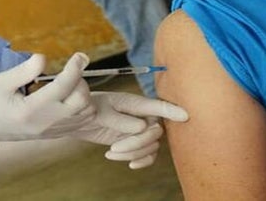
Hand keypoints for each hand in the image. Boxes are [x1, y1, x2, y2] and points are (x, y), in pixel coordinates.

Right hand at [0, 53, 95, 149]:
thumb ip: (24, 70)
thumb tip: (44, 58)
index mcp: (30, 109)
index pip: (62, 87)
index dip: (74, 68)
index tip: (79, 56)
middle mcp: (45, 123)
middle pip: (81, 102)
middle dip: (80, 82)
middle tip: (69, 71)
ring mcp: (51, 131)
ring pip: (85, 114)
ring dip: (83, 95)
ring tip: (68, 83)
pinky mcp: (54, 134)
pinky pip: (80, 122)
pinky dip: (82, 106)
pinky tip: (69, 95)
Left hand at [69, 92, 188, 168]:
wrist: (80, 119)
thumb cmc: (90, 108)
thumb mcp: (100, 112)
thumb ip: (120, 119)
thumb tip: (142, 127)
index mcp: (135, 102)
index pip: (158, 106)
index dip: (172, 111)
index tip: (185, 115)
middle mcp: (143, 115)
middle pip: (155, 132)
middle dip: (137, 143)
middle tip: (114, 148)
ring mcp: (142, 129)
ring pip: (152, 146)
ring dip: (134, 153)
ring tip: (111, 152)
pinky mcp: (138, 142)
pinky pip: (149, 155)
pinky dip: (141, 161)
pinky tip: (129, 164)